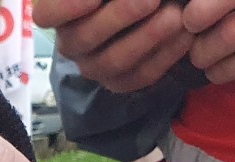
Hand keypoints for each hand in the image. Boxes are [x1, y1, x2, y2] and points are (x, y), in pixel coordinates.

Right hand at [36, 0, 193, 93]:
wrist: (146, 6)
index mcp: (57, 13)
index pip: (47, 14)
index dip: (67, 7)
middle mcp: (71, 42)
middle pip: (85, 36)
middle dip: (121, 16)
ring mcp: (94, 66)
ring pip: (115, 60)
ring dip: (148, 37)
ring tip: (176, 17)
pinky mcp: (120, 81)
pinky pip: (139, 76)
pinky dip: (165, 56)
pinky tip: (186, 36)